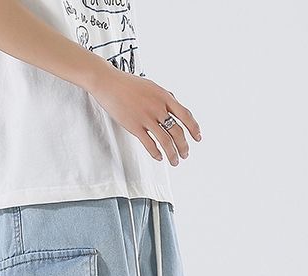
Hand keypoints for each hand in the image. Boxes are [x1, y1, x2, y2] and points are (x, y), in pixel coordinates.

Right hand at [87, 68, 201, 164]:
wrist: (109, 83)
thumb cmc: (129, 85)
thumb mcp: (152, 86)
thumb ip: (165, 96)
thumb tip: (175, 102)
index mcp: (164, 97)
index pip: (185, 115)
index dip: (194, 128)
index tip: (198, 138)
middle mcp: (158, 108)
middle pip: (177, 131)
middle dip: (184, 146)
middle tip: (185, 154)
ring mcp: (146, 118)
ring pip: (165, 141)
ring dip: (172, 154)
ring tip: (175, 161)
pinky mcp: (134, 126)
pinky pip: (149, 144)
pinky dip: (156, 153)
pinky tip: (159, 157)